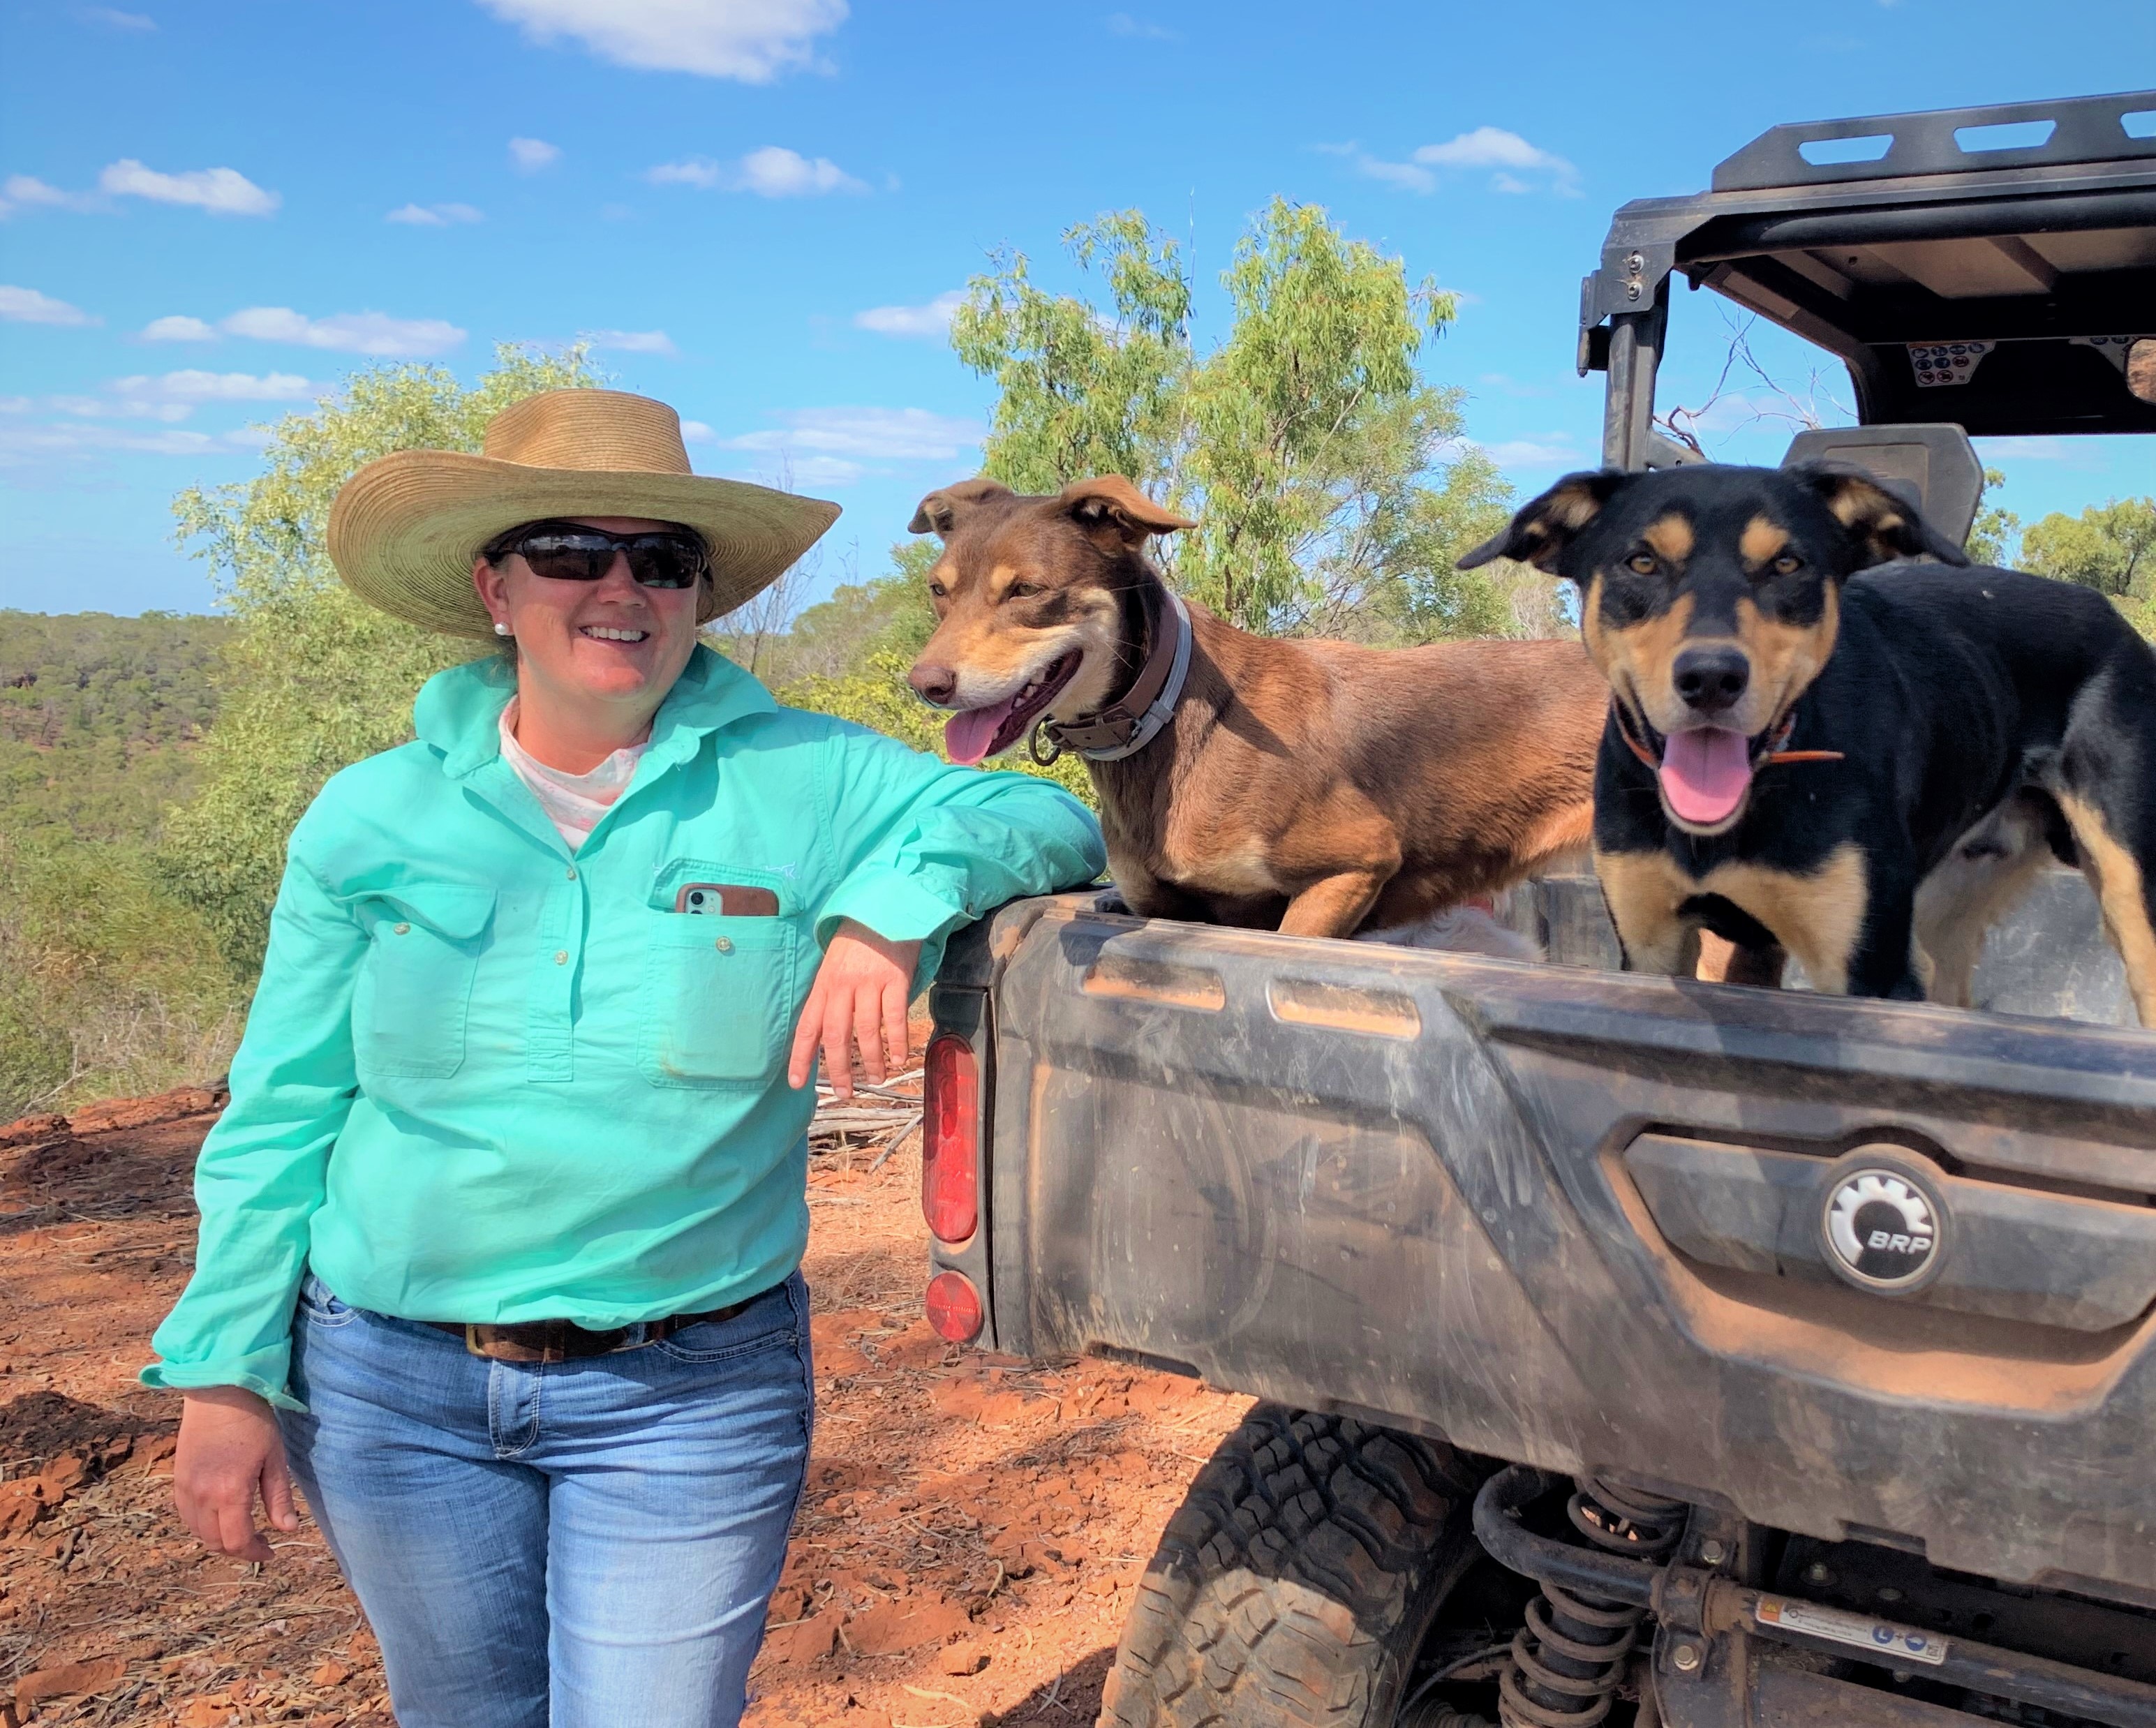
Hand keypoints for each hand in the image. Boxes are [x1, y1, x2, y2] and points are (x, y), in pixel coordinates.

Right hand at [173, 1386, 298, 1563]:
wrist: (219, 1393)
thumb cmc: (253, 1422)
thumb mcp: (275, 1459)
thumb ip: (279, 1498)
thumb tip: (289, 1529)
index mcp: (230, 1493)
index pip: (238, 1541)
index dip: (255, 1553)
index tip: (271, 1552)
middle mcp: (202, 1497)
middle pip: (216, 1542)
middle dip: (239, 1549)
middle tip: (260, 1542)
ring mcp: (185, 1489)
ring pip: (198, 1533)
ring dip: (219, 1539)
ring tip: (243, 1530)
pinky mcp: (177, 1481)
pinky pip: (187, 1517)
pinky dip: (202, 1525)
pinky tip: (220, 1515)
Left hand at [787, 920, 921, 1098]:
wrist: (885, 906)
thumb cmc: (858, 939)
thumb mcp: (833, 964)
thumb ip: (830, 996)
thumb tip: (827, 1034)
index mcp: (823, 985)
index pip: (807, 1027)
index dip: (801, 1057)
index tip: (797, 1083)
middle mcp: (843, 986)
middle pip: (836, 1036)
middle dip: (838, 1069)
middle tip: (844, 1092)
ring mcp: (870, 982)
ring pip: (867, 1031)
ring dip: (871, 1061)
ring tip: (876, 1080)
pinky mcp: (895, 978)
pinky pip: (895, 1016)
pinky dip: (897, 1041)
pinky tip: (897, 1058)